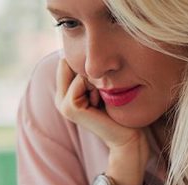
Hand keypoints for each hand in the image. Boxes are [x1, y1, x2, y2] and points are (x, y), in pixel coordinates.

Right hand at [55, 59, 148, 174]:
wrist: (127, 135)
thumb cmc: (120, 108)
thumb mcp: (103, 84)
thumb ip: (89, 70)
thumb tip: (83, 46)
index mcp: (65, 91)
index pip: (69, 59)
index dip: (88, 66)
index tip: (101, 86)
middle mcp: (60, 96)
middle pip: (69, 62)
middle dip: (89, 72)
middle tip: (101, 93)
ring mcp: (61, 103)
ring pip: (76, 71)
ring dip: (94, 80)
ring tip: (101, 99)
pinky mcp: (69, 107)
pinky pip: (80, 80)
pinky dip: (94, 87)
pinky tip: (100, 103)